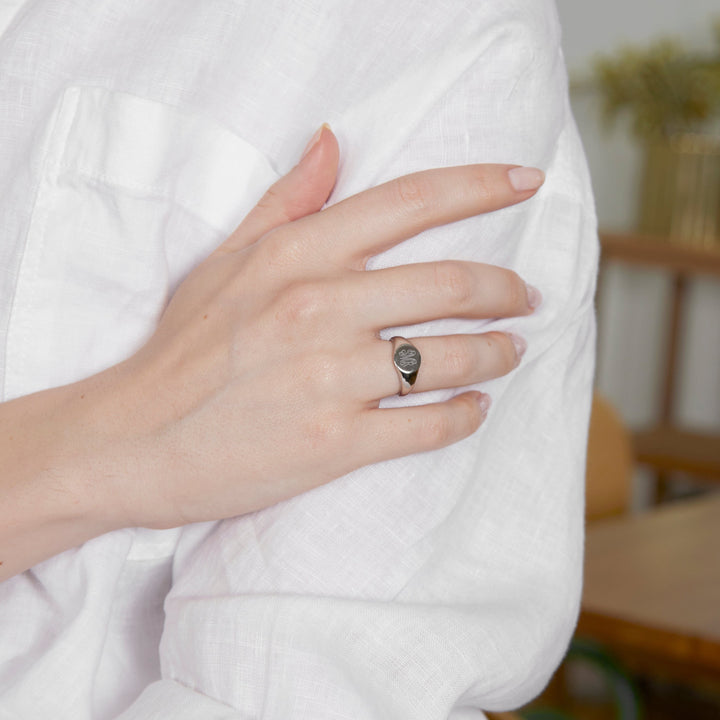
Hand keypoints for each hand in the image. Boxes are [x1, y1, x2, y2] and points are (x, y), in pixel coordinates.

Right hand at [91, 126, 543, 529]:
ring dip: (498, 354)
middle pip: (453, 283)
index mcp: (297, 255)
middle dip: (507, 290)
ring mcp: (329, 377)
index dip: (481, 185)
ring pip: (452, 357)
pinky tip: (474, 409)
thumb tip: (333, 141)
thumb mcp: (225, 261)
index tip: (525, 181)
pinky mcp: (334, 443)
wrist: (133, 439)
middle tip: (526, 298)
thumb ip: (286, 202)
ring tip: (509, 353)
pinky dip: (465, 416)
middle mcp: (319, 307)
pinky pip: (429, 424)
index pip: (411, 202)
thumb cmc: (181, 351)